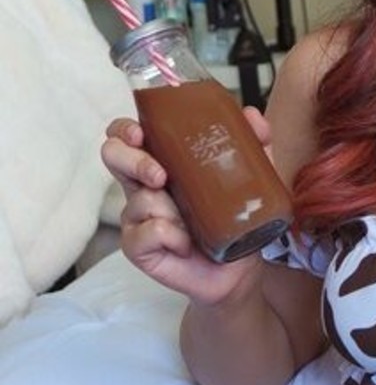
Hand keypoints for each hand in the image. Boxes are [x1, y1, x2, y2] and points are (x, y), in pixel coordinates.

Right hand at [101, 108, 274, 306]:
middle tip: (160, 176)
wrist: (238, 269)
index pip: (126, 135)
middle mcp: (142, 186)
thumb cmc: (234, 219)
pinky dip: (170, 236)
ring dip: (170, 210)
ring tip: (192, 223)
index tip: (140, 133)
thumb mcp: (250, 178)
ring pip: (140, 199)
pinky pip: (147, 232)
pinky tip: (186, 244)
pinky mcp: (138, 246)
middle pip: (113, 156)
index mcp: (161, 162)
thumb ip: (253, 145)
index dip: (124, 129)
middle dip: (133, 160)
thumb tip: (253, 115)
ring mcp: (137, 217)